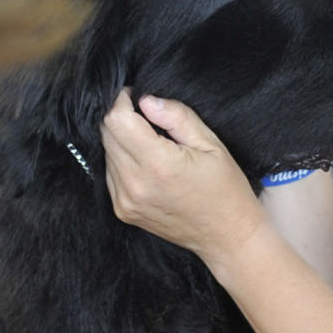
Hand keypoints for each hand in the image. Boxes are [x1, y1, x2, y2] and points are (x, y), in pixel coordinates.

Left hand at [100, 90, 266, 263]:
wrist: (226, 237)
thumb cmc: (225, 189)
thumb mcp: (211, 143)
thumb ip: (176, 117)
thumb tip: (146, 100)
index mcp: (158, 164)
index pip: (116, 120)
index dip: (122, 101)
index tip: (136, 96)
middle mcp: (135, 184)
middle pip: (107, 134)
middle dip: (122, 118)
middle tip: (147, 118)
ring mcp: (125, 200)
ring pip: (106, 152)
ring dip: (121, 140)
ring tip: (151, 144)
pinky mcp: (122, 211)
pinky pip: (110, 173)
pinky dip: (122, 161)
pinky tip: (147, 164)